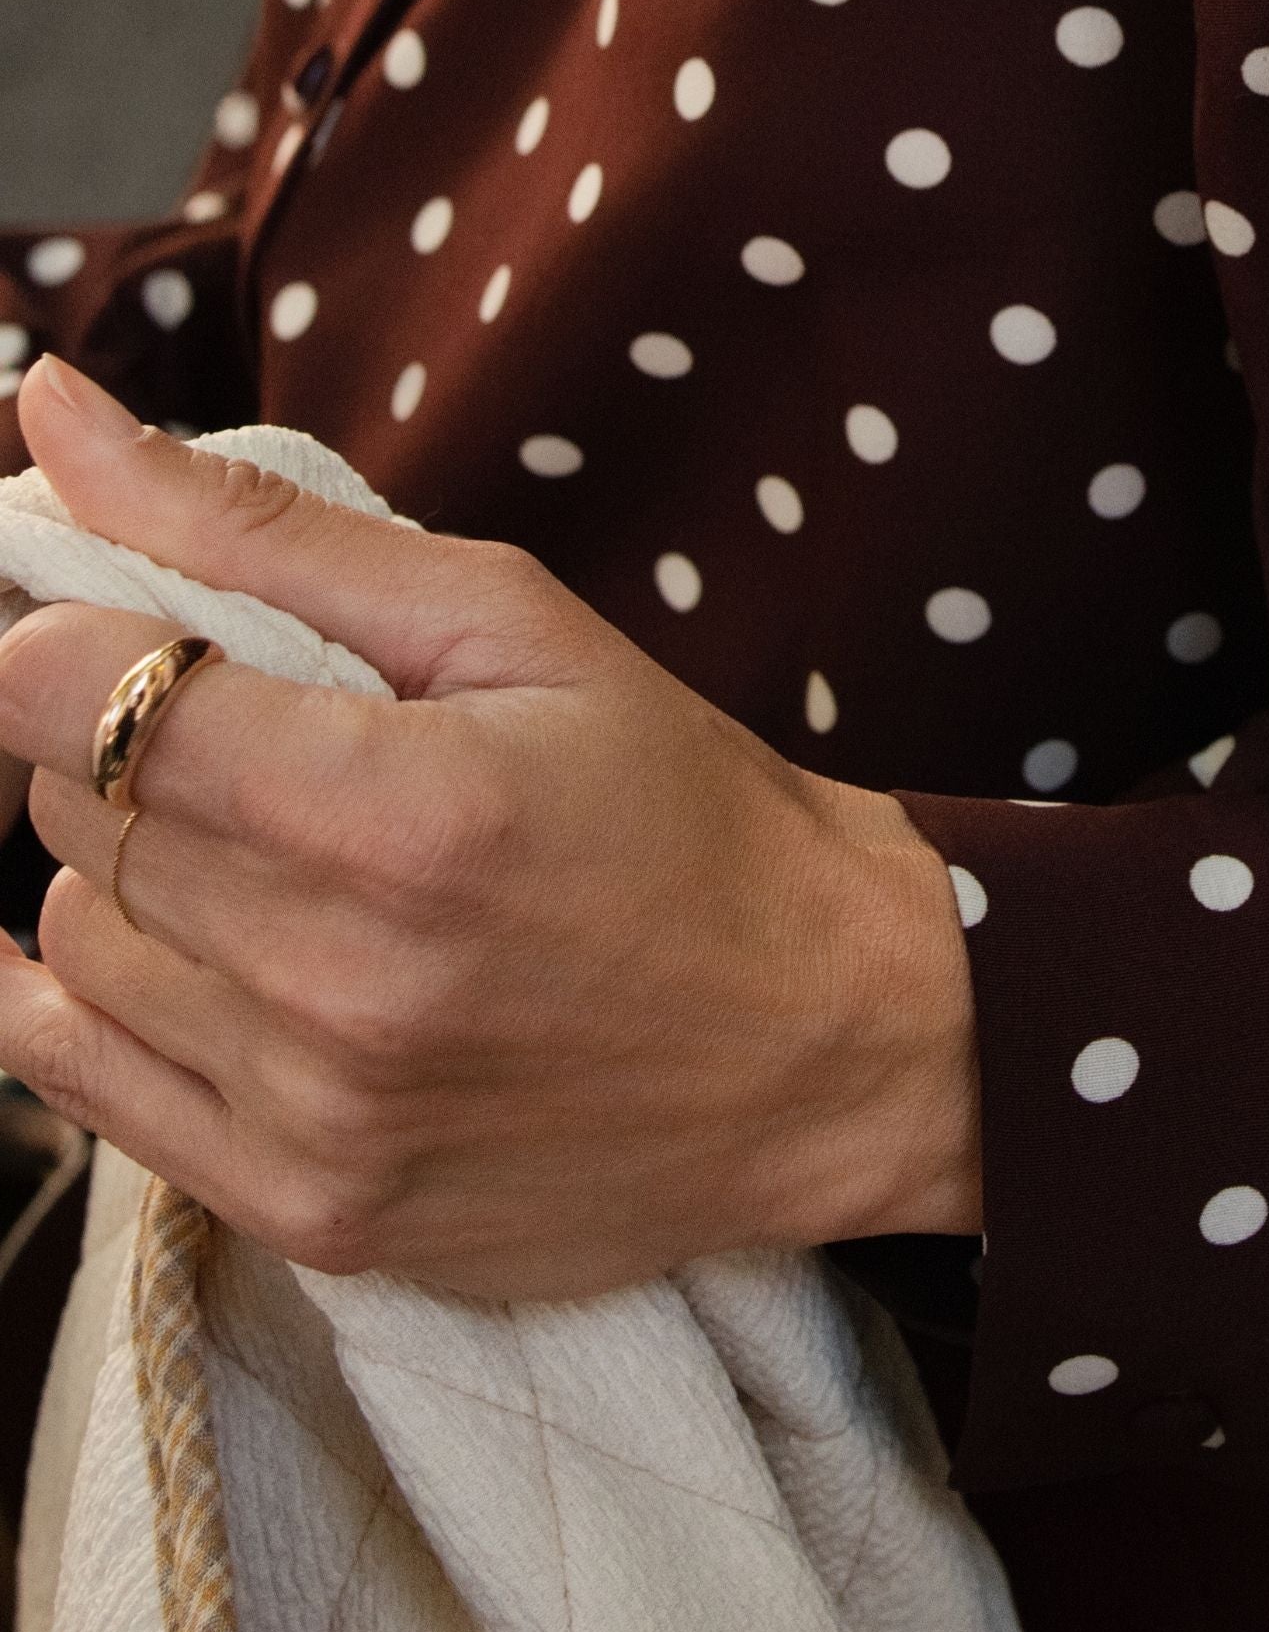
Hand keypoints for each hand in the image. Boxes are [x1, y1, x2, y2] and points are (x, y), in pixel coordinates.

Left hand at [0, 357, 980, 1292]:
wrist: (828, 1049)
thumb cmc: (679, 806)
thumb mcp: (509, 620)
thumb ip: (258, 527)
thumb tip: (55, 417)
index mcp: (402, 811)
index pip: (81, 698)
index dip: (64, 631)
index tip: (117, 614)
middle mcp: (338, 984)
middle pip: (72, 809)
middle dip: (129, 734)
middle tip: (262, 722)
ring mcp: (313, 1120)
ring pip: (73, 936)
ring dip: (137, 864)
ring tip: (285, 846)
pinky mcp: (305, 1215)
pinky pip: (80, 1081)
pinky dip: (108, 989)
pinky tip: (214, 944)